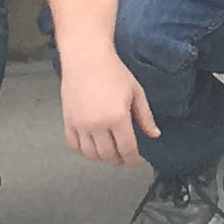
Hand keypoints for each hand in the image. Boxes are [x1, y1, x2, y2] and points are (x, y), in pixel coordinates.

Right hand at [59, 50, 160, 167]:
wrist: (87, 59)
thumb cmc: (113, 72)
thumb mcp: (136, 92)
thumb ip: (145, 117)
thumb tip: (155, 135)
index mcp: (117, 118)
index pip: (127, 149)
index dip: (133, 160)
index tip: (136, 163)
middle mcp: (97, 125)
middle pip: (108, 155)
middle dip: (118, 160)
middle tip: (123, 158)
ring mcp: (80, 125)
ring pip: (91, 154)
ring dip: (102, 158)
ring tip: (110, 154)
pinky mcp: (68, 122)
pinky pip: (74, 146)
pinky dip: (84, 152)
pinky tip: (92, 149)